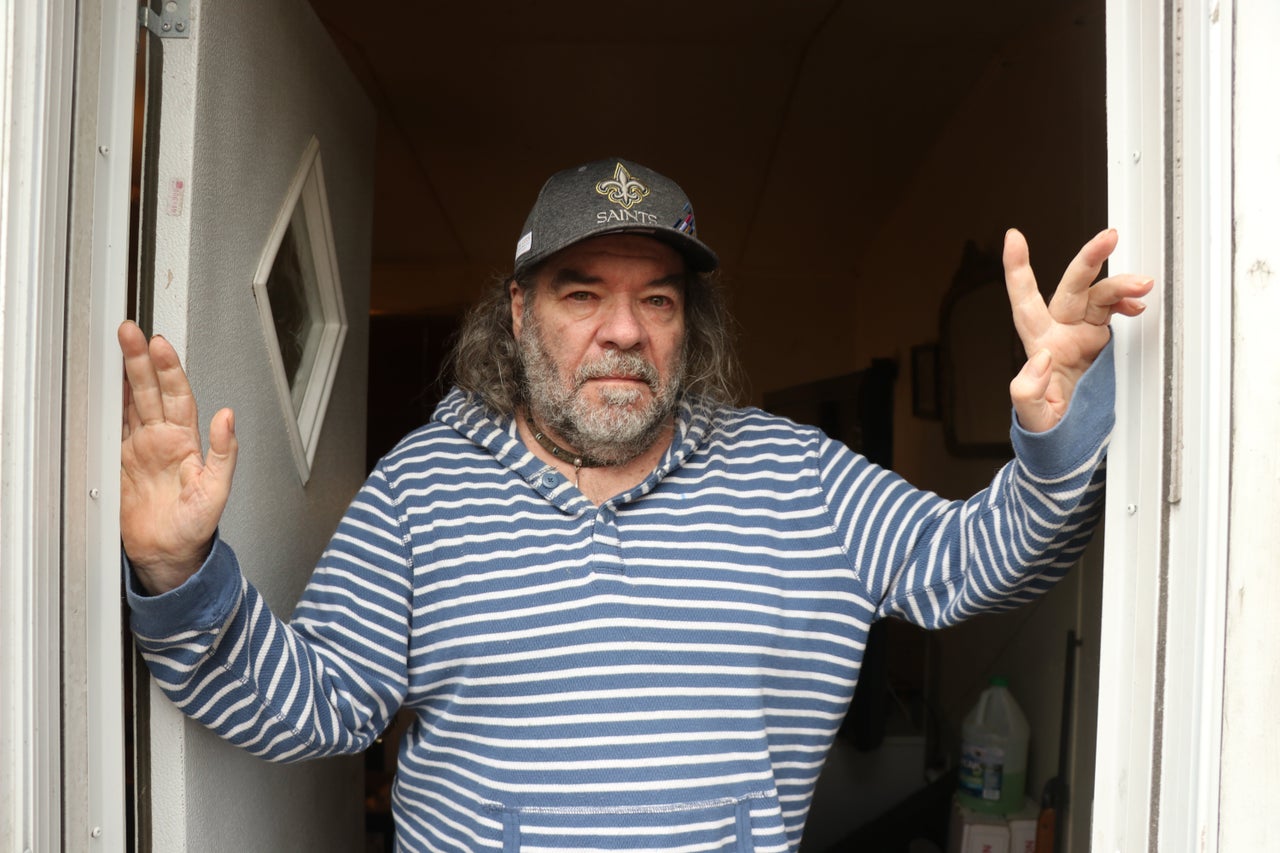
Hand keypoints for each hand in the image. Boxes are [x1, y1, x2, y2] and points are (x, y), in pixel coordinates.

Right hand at [119, 320, 237, 593]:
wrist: (169, 554)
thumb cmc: (196, 525)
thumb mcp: (217, 490)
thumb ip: (224, 452)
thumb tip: (228, 417)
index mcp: (187, 441)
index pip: (178, 396)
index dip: (169, 370)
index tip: (160, 346)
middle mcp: (163, 439)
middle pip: (150, 391)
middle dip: (140, 360)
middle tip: (130, 333)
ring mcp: (140, 448)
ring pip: (131, 402)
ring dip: (125, 376)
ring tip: (118, 347)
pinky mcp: (120, 462)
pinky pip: (111, 426)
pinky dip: (105, 406)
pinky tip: (101, 386)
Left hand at [1005, 228, 1153, 431]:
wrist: (1067, 444)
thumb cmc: (1047, 430)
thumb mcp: (1034, 418)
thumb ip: (1028, 392)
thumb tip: (1040, 359)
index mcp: (1039, 344)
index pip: (1024, 301)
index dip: (1018, 269)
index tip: (1014, 239)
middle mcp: (1057, 332)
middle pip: (1070, 287)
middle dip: (1088, 260)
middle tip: (1108, 238)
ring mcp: (1079, 335)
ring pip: (1097, 295)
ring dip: (1119, 285)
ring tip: (1142, 285)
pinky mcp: (1098, 342)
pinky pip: (1112, 310)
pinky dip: (1125, 301)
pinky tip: (1137, 303)